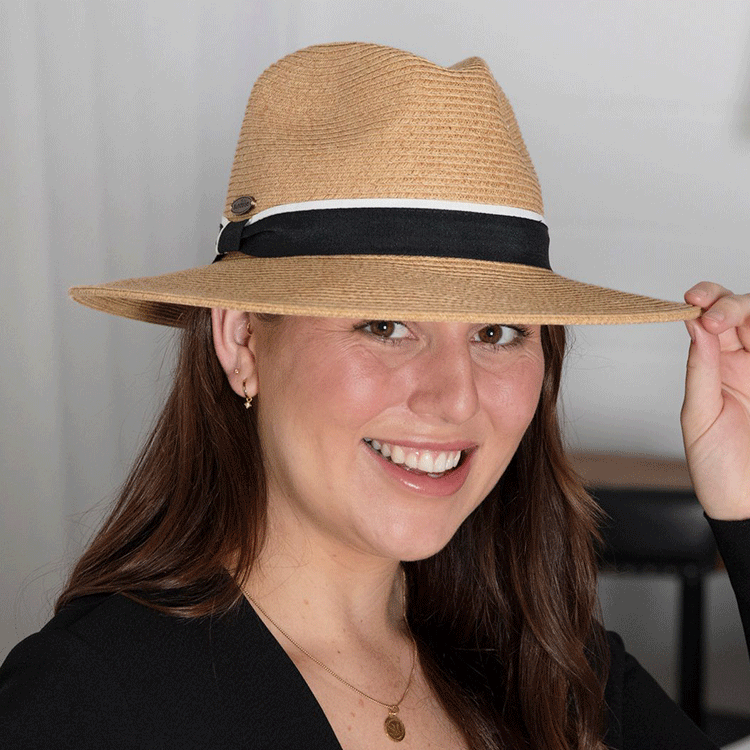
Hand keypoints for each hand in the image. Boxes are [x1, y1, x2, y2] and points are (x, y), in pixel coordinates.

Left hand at [681, 283, 749, 519]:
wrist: (747, 508)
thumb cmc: (718, 470)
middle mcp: (747, 363)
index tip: (694, 300)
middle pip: (746, 313)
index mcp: (717, 367)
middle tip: (715, 318)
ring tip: (728, 321)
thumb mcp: (700, 416)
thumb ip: (700, 370)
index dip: (708, 301)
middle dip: (730, 304)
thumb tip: (694, 325)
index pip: (713, 319)